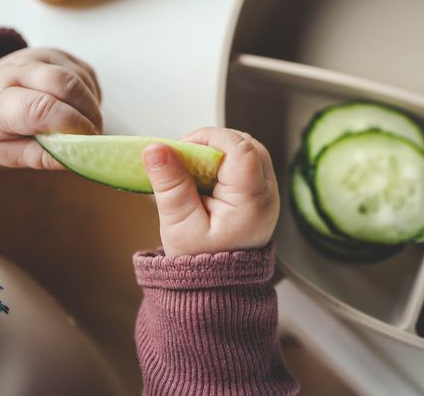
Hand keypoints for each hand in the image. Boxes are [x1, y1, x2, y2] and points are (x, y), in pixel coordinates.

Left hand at [0, 47, 102, 168]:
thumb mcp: (7, 153)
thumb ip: (40, 156)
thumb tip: (76, 158)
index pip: (41, 107)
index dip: (71, 124)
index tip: (87, 141)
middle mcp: (18, 70)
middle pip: (66, 84)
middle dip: (88, 113)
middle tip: (93, 136)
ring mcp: (40, 58)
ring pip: (80, 78)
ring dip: (91, 105)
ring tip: (84, 124)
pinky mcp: (58, 54)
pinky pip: (86, 73)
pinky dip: (91, 94)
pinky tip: (80, 108)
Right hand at [142, 127, 278, 255]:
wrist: (217, 285)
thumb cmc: (198, 259)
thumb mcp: (178, 223)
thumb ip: (170, 184)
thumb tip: (155, 148)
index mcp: (252, 201)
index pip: (241, 149)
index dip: (210, 138)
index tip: (182, 149)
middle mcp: (268, 193)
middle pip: (247, 145)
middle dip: (213, 143)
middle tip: (183, 159)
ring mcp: (268, 192)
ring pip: (248, 150)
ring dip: (219, 151)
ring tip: (192, 169)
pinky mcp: (261, 192)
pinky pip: (247, 162)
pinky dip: (225, 160)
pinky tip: (204, 177)